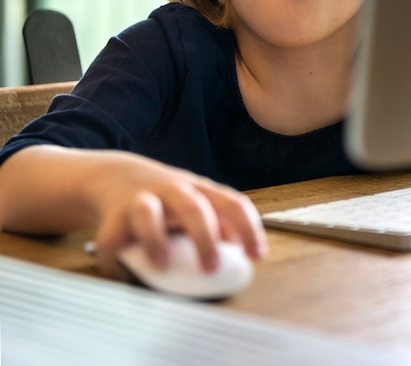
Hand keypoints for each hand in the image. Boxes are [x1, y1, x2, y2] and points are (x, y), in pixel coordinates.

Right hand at [93, 153, 266, 277]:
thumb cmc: (168, 198)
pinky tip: (120, 276)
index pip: (232, 203)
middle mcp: (172, 191)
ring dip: (155, 240)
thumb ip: (220, 222)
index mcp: (200, 190)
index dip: (248, 228)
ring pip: (147, 213)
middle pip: (193, 207)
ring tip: (162, 265)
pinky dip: (114, 261)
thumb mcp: (197, 202)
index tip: (256, 255)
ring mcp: (141, 200)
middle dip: (204, 238)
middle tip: (211, 267)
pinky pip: (111, 238)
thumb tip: (243, 250)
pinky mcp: (113, 214)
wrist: (118, 176)